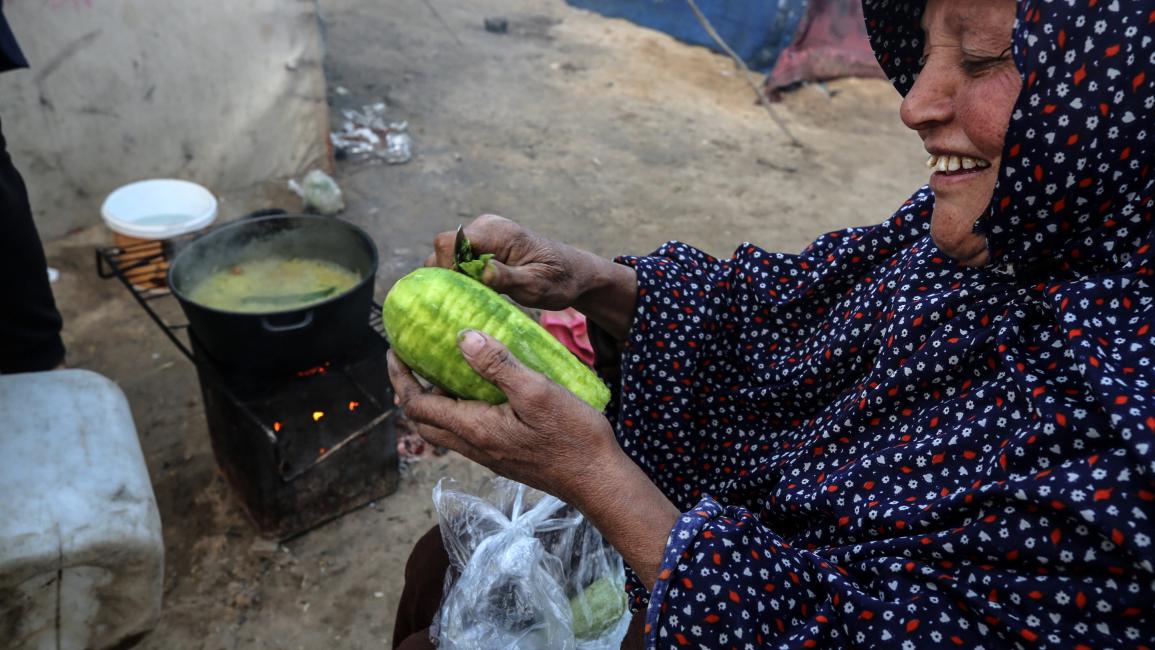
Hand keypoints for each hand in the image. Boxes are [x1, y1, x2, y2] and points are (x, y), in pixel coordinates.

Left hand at [389, 329, 681, 587]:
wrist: (598, 480)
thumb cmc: (573, 437)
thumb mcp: (537, 392)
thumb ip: (498, 365)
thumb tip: (462, 338)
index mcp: (474, 428)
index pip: (417, 404)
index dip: (399, 377)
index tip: (394, 350)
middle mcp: (474, 446)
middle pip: (422, 420)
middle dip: (407, 390)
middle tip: (409, 359)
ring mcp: (487, 455)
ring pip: (442, 429)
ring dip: (431, 401)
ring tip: (439, 370)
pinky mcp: (502, 457)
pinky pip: (464, 432)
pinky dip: (455, 409)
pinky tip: (477, 390)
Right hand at [427, 215, 639, 338]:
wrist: (574, 273)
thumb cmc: (559, 280)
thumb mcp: (536, 286)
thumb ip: (508, 278)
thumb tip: (482, 272)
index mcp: (498, 233)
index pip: (449, 242)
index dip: (445, 267)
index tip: (459, 292)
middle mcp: (486, 228)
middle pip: (443, 249)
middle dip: (447, 275)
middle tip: (464, 300)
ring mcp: (483, 236)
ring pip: (448, 256)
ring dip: (453, 278)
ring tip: (468, 300)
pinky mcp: (483, 247)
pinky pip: (458, 260)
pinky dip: (459, 278)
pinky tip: (472, 296)